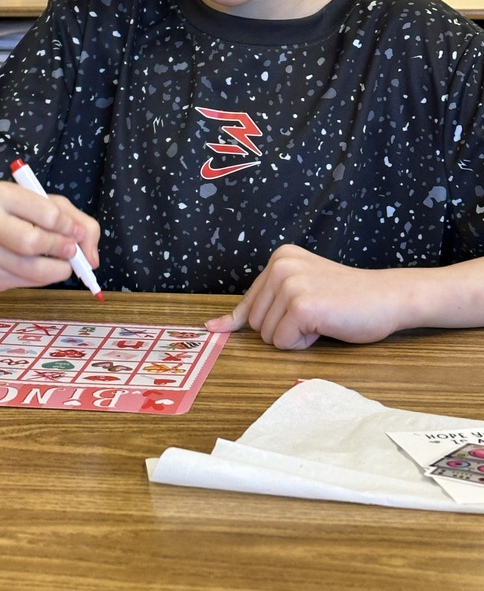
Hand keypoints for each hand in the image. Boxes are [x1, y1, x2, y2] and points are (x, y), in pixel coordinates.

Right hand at [0, 180, 100, 291]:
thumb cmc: (11, 214)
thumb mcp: (41, 202)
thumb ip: (75, 220)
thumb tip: (92, 259)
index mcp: (0, 195)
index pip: (45, 213)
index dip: (68, 225)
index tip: (77, 232)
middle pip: (33, 243)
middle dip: (62, 249)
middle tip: (72, 251)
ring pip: (33, 270)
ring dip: (58, 270)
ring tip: (63, 262)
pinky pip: (26, 284)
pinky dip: (42, 279)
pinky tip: (39, 267)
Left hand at [205, 244, 406, 349]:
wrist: (388, 297)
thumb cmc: (347, 299)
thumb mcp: (301, 289)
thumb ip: (264, 303)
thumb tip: (215, 326)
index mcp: (279, 258)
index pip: (249, 301)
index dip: (238, 321)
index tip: (212, 328)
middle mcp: (280, 265)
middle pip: (256, 322)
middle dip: (283, 329)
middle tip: (316, 315)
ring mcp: (290, 284)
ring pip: (268, 335)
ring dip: (295, 337)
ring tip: (322, 318)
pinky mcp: (301, 305)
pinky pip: (283, 343)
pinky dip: (303, 344)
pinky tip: (325, 326)